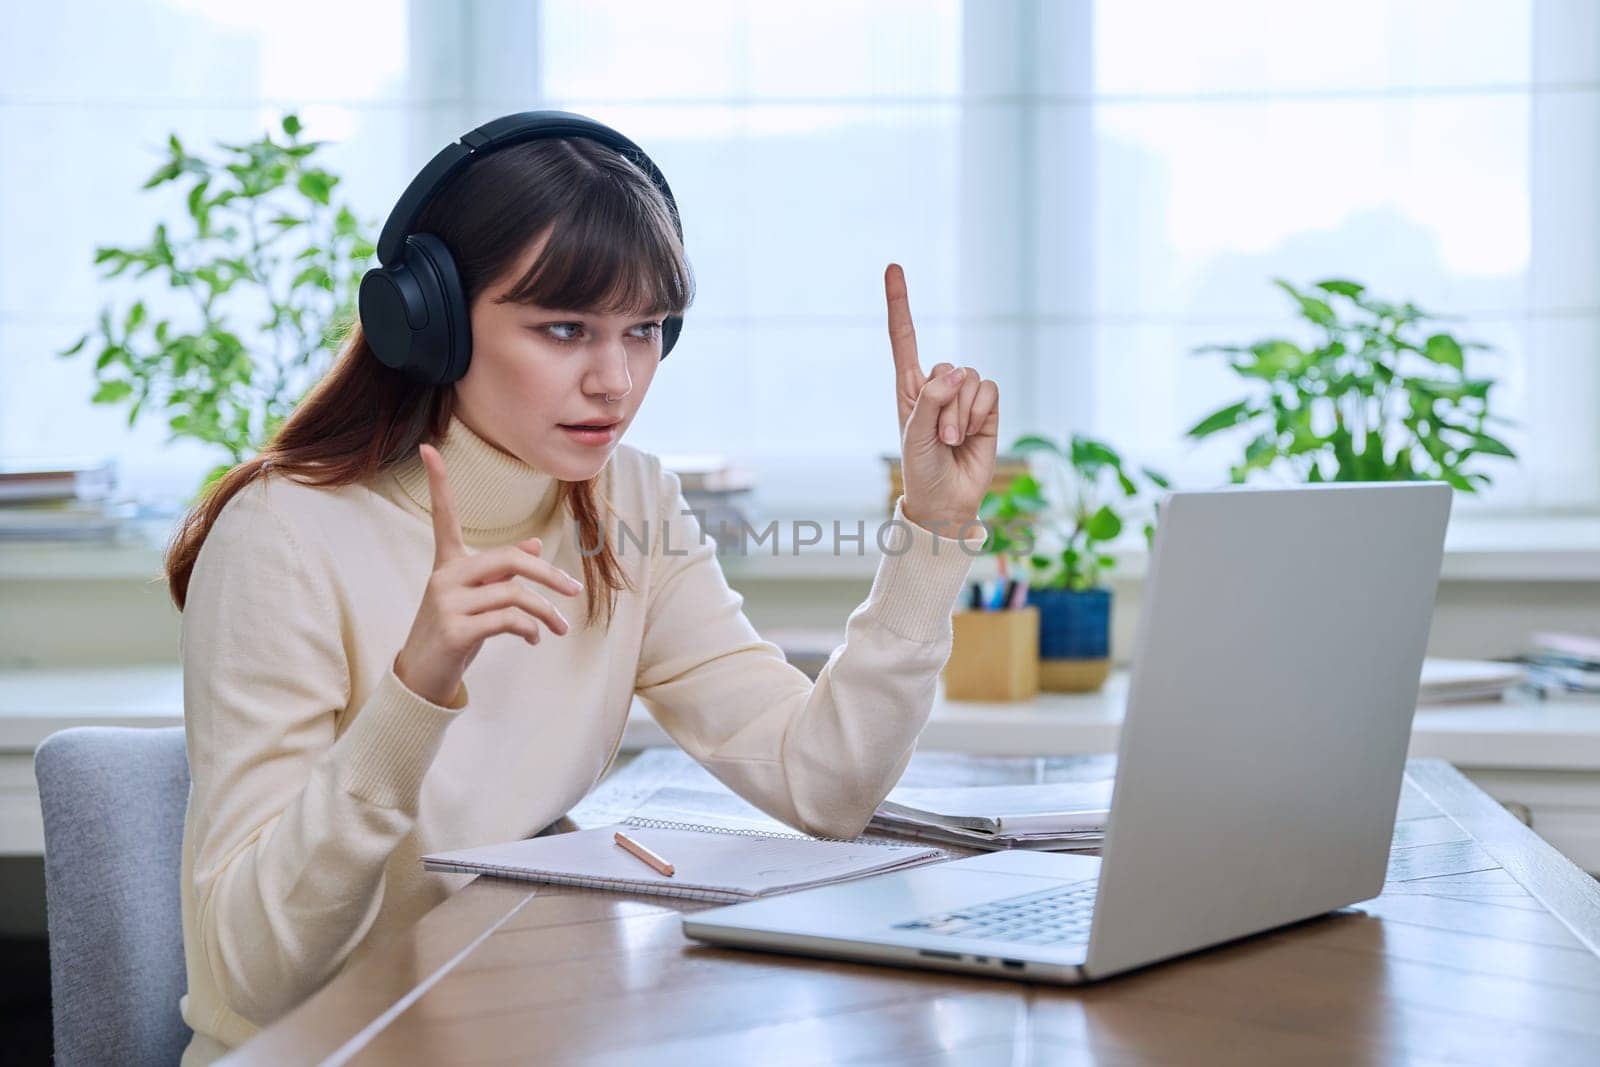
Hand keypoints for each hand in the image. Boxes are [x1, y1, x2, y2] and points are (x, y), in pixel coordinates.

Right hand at [392, 443, 584, 705]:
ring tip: (557, 629)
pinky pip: (508, 620)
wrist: (422, 678)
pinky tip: (533, 640)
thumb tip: (533, 546)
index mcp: (448, 564)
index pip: (443, 518)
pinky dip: (529, 629)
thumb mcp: (478, 599)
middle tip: (573, 589)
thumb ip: (504, 572)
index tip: (428, 448)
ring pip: (514, 594)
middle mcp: (444, 577)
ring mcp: (447, 603)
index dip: (438, 484)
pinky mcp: (455, 630)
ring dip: (545, 612)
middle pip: (508, 559)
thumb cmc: (455, 631)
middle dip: (548, 574)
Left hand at [885, 263, 999, 533]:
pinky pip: (990, 391)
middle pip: (949, 367)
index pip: (903, 338)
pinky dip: (981, 413)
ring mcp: (964, 396)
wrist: (947, 498)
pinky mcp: (988, 408)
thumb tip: (958, 373)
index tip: (893, 267)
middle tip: (941, 438)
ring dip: (963, 414)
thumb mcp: (915, 435)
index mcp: (910, 387)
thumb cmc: (921, 467)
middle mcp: (937, 386)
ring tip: (954, 441)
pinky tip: (973, 435)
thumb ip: (932, 401)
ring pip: (972, 379)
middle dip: (946, 405)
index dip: (900, 302)